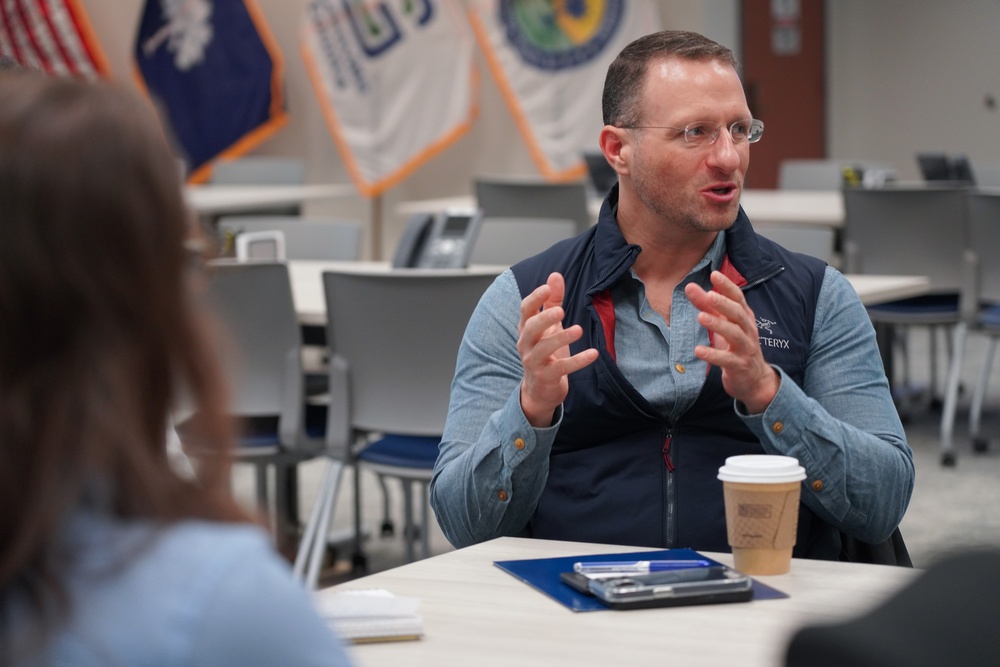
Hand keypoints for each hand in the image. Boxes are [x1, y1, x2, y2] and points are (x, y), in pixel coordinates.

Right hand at [517, 272, 598, 426]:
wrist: (540, 389)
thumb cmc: (546, 352)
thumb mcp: (549, 326)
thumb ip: (552, 301)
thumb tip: (555, 275)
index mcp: (526, 329)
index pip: (525, 310)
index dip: (535, 298)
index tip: (547, 288)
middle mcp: (526, 344)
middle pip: (530, 328)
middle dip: (544, 319)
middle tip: (561, 311)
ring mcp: (534, 362)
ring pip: (544, 348)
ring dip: (561, 338)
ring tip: (579, 330)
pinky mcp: (546, 377)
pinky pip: (561, 368)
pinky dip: (578, 361)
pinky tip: (593, 353)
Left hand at [684, 270, 779, 413]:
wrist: (754, 380)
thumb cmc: (735, 347)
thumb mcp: (722, 325)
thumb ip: (707, 307)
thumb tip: (689, 287)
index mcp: (744, 318)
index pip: (738, 298)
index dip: (727, 286)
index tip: (714, 274)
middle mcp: (747, 330)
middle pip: (738, 314)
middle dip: (724, 303)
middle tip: (708, 295)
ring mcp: (745, 349)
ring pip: (735, 334)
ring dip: (718, 325)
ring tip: (700, 317)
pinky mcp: (740, 366)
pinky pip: (727, 360)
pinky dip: (713, 355)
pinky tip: (698, 350)